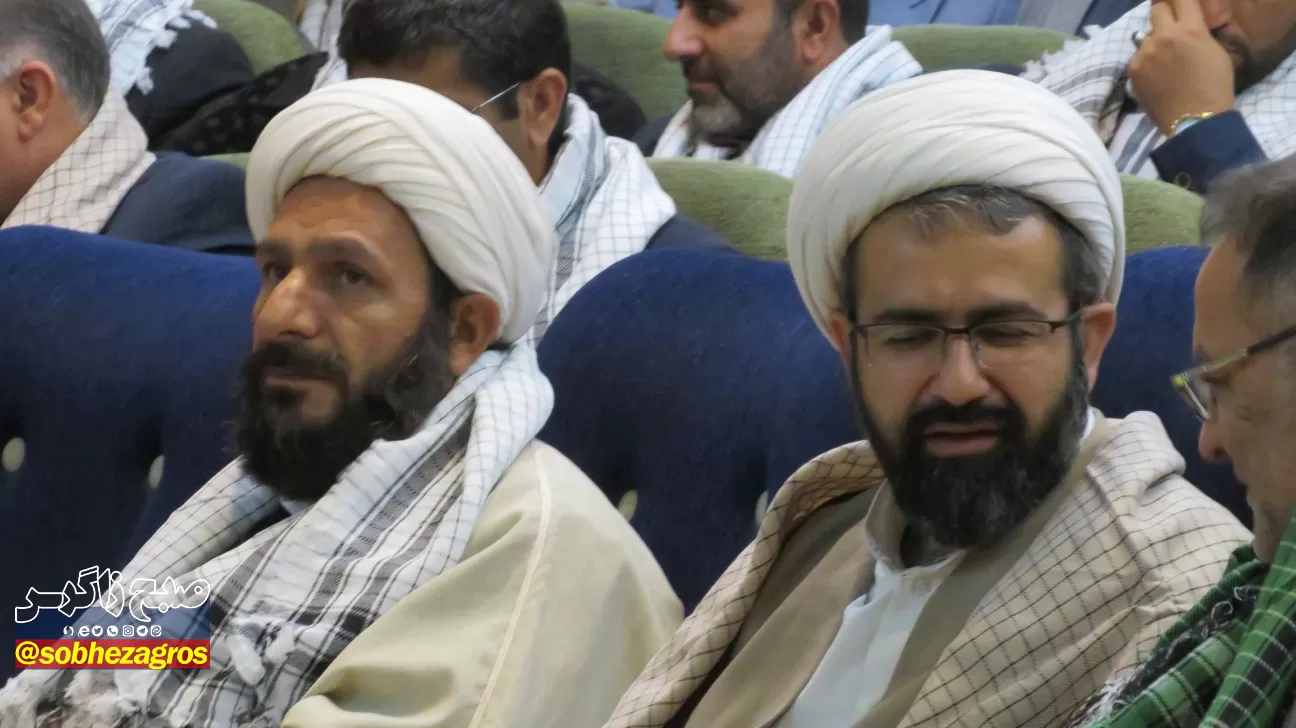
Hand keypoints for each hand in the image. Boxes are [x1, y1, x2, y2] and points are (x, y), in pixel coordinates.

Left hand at [1128, 0, 1235, 135]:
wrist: (1195, 120)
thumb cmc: (1214, 86)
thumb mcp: (1215, 51)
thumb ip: (1198, 32)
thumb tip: (1187, 25)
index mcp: (1190, 29)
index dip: (1180, 1)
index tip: (1179, 5)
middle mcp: (1164, 36)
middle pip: (1157, 10)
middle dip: (1164, 15)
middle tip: (1171, 29)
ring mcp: (1144, 53)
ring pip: (1146, 37)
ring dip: (1154, 43)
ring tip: (1164, 64)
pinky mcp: (1132, 69)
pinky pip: (1138, 57)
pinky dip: (1145, 63)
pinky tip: (1156, 78)